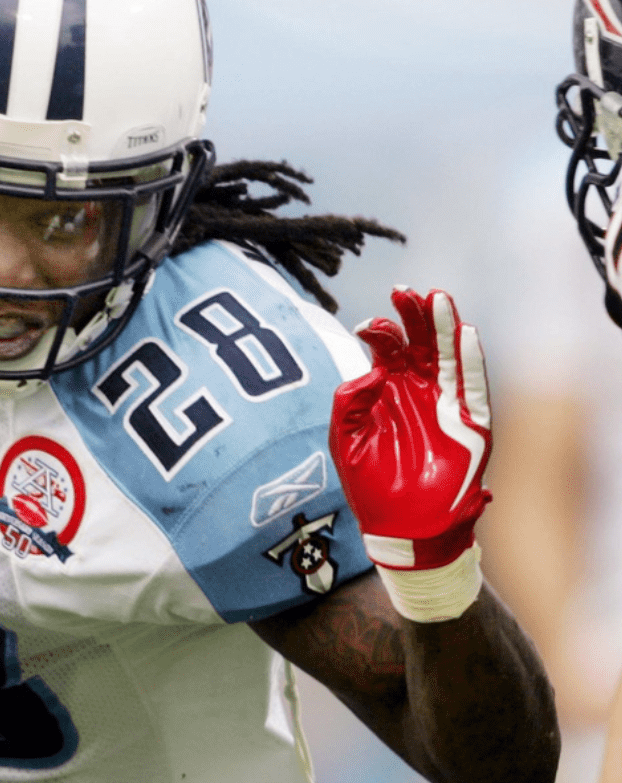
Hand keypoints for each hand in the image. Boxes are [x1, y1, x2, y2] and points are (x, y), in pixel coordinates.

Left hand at [329, 287, 491, 619]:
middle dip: (414, 315)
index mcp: (386, 391)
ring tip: (437, 298)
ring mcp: (444, 405)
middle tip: (406, 291)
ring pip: (448, 356)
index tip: (366, 325)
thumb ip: (349, 404)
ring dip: (443, 327)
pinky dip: (470, 361)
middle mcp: (417, 391)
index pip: (387, 349)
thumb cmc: (368, 485)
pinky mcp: (469, 424)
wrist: (401, 527)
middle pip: (420, 343)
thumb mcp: (345, 441)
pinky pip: (472, 386)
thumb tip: (368, 371)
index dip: (379, 332)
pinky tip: (464, 334)